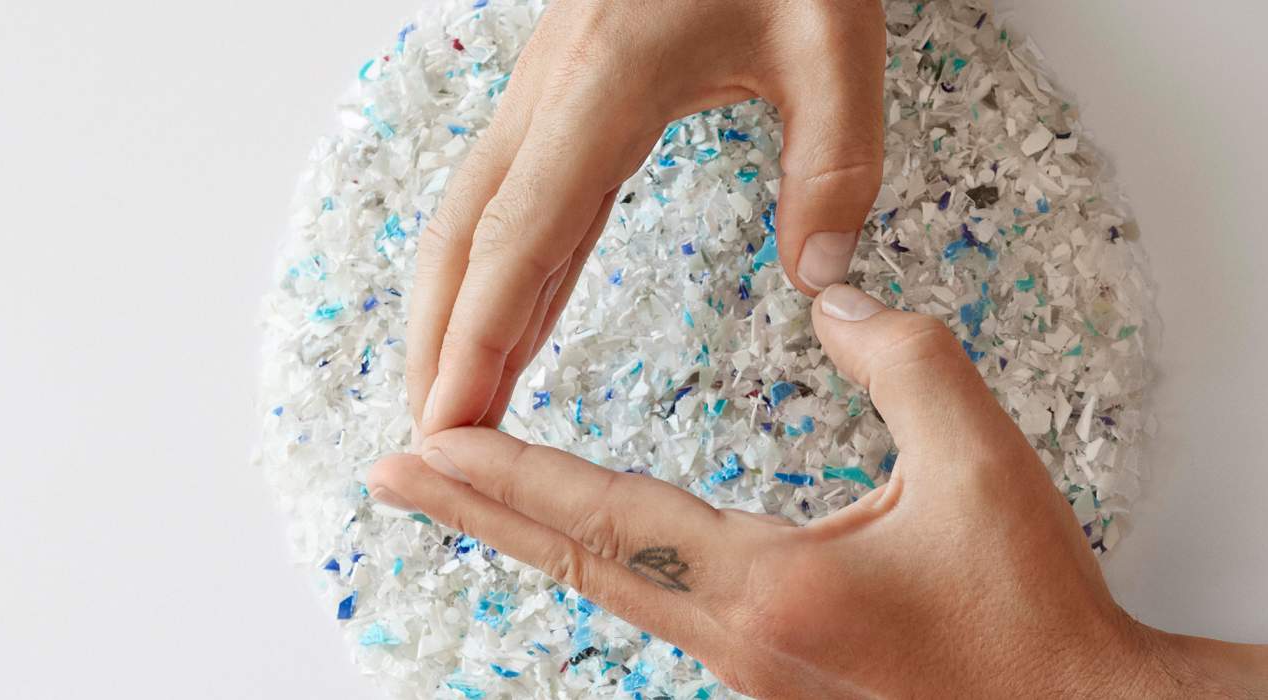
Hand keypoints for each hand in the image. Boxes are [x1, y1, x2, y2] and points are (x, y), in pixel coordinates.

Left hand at [370, 285, 1161, 697]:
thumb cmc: (1034, 609)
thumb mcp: (982, 463)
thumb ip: (905, 360)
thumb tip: (834, 294)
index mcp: (771, 588)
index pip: (605, 513)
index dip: (507, 474)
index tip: (425, 443)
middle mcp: (738, 644)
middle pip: (577, 562)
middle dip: (477, 512)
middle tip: (391, 473)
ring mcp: (752, 679)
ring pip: (614, 593)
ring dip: (536, 537)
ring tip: (470, 498)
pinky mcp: (779, 686)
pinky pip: (665, 618)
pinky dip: (605, 566)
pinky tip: (594, 546)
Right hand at [405, 0, 885, 433]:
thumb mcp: (833, 39)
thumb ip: (834, 162)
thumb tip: (819, 278)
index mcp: (606, 85)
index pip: (523, 237)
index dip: (479, 337)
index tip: (450, 423)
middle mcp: (552, 92)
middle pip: (466, 236)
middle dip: (439, 342)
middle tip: (432, 440)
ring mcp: (546, 88)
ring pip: (471, 215)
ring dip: (450, 309)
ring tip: (450, 398)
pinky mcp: (563, 88)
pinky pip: (508, 192)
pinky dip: (492, 267)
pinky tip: (505, 314)